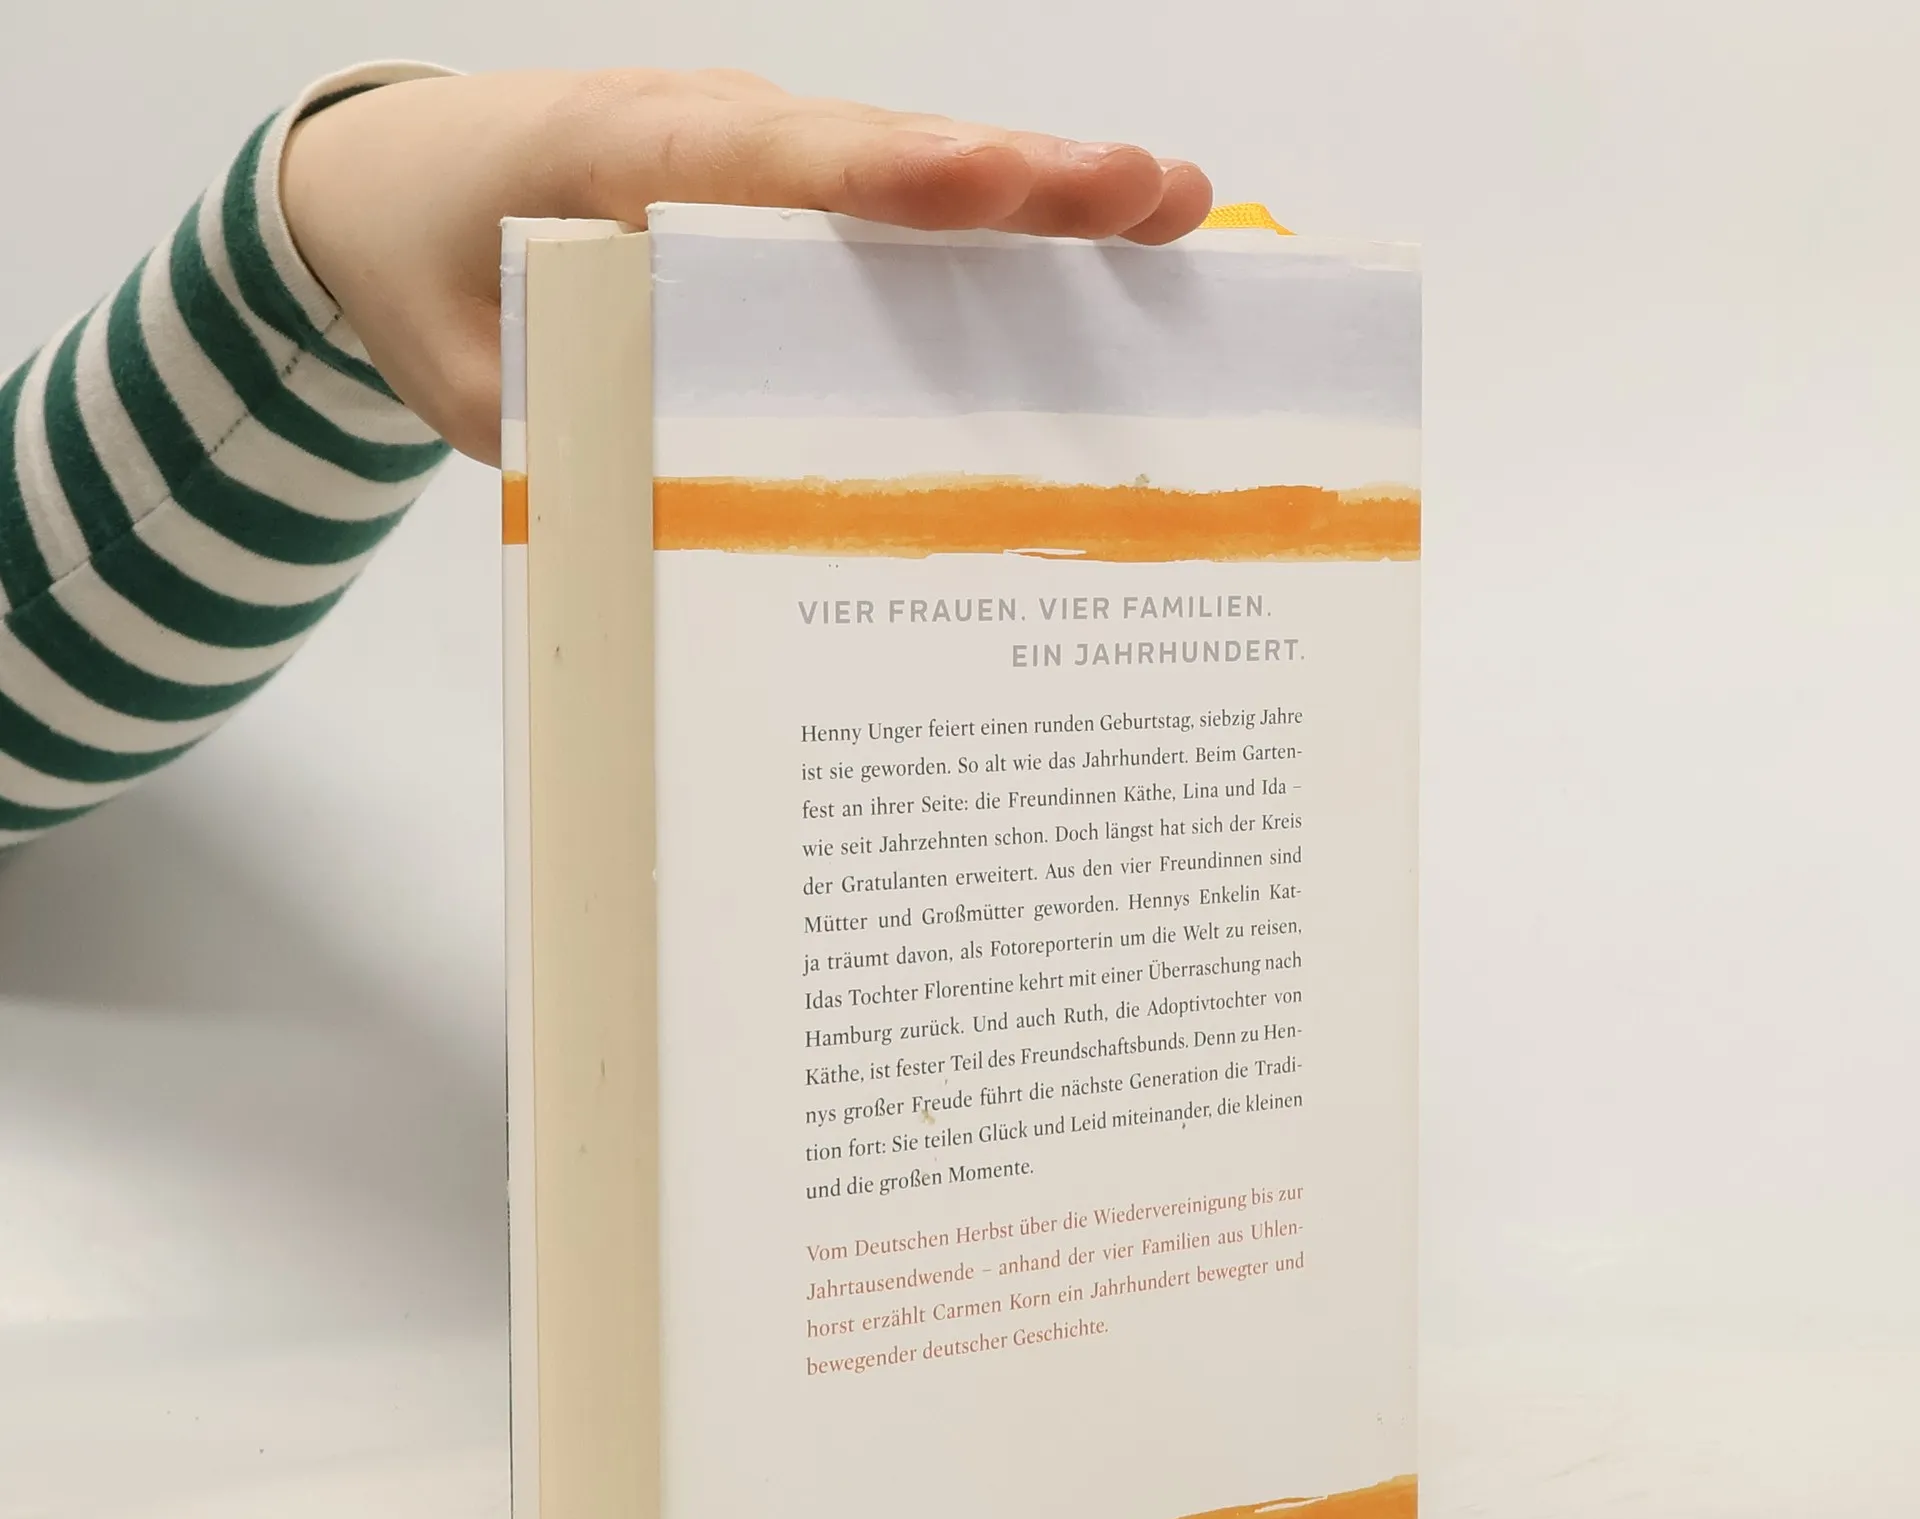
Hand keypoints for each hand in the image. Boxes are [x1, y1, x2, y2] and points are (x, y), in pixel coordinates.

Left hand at [281, 69, 1212, 463]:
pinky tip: (1089, 256)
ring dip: (1038, 194)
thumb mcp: (472, 379)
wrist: (386, 181)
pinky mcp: (780, 197)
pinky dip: (989, 228)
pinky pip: (891, 208)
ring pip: (908, 171)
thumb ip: (572, 423)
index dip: (892, 175)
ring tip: (1171, 214)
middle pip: (883, 153)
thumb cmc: (426, 270)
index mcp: (620, 155)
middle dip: (1025, 177)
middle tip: (1157, 195)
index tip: (1000, 181)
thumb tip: (705, 507)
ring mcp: (759, 157)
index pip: (774, 160)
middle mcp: (713, 135)